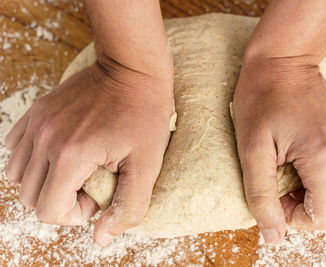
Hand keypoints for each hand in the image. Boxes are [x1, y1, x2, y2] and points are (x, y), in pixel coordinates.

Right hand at [5, 59, 173, 245]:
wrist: (133, 70)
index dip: (75, 213)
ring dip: (46, 182)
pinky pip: (16, 148)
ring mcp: (37, 123)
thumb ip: (128, 207)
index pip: (48, 211)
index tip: (99, 195)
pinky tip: (62, 153)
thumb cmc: (145, 115)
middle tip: (90, 183)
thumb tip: (101, 237)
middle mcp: (44, 139)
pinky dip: (34, 160)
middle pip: (31, 197)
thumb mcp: (147, 165)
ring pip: (19, 175)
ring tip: (77, 169)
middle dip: (61, 200)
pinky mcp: (38, 111)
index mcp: (70, 155)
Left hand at [232, 55, 325, 244]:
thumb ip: (261, 196)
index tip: (276, 197)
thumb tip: (273, 236)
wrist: (281, 62)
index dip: (296, 218)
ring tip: (303, 179)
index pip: (325, 218)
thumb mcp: (250, 151)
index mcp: (325, 158)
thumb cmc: (261, 101)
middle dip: (310, 210)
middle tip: (284, 188)